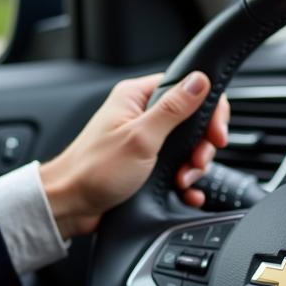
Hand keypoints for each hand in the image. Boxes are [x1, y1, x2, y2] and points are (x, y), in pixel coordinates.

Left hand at [39, 72, 228, 238]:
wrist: (70, 205)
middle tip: (197, 162)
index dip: (209, 110)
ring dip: (193, 167)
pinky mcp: (146, 163)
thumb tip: (199, 80)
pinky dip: (186, 181)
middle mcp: (141, 115)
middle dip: (201, 145)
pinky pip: (177, 167)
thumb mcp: (140, 137)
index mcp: (137, 97)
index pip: (188, 88)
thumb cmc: (94, 170)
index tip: (215, 134)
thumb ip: (173, 109)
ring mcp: (144, 140)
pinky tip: (186, 192)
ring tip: (182, 180)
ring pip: (188, 147)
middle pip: (193, 120)